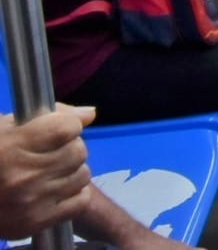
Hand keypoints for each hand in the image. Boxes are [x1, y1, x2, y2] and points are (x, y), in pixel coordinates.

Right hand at [0, 106, 94, 238]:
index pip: (67, 128)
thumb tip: (90, 114)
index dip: (69, 125)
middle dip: (70, 147)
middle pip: (78, 151)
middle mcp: (22, 175)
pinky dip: (73, 194)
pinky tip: (55, 190)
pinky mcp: (37, 222)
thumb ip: (49, 116)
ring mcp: (31, 201)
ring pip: (82, 175)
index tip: (60, 130)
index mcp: (11, 147)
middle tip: (52, 154)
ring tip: (51, 173)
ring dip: (72, 171)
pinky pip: (81, 200)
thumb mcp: (6, 129)